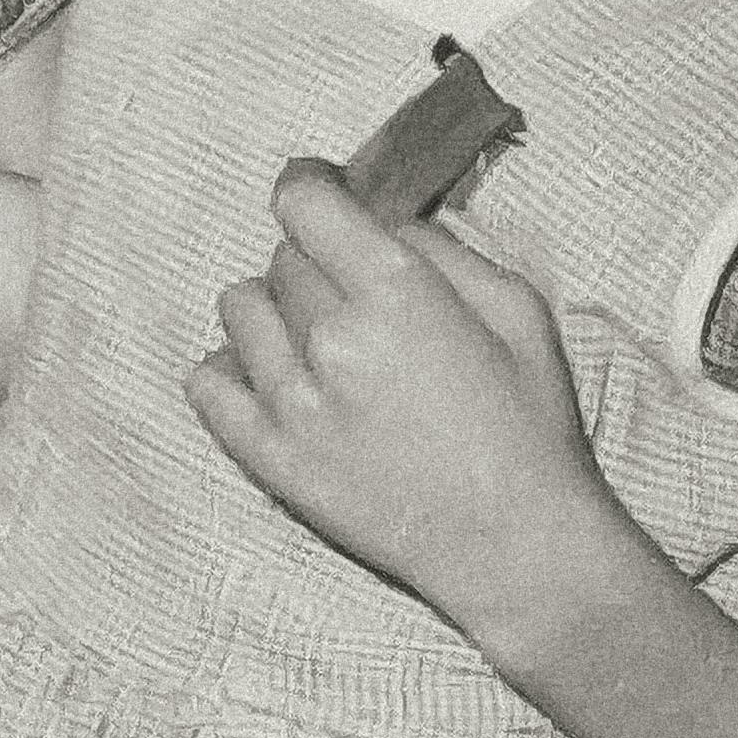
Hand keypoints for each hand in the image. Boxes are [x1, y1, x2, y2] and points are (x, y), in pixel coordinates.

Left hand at [186, 160, 628, 640]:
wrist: (520, 549)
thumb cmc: (531, 429)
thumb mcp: (519, 311)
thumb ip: (442, 249)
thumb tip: (380, 218)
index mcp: (397, 293)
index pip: (303, 201)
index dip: (310, 189)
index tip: (320, 196)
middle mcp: (332, 338)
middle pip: (282, 259)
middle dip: (317, 265)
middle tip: (357, 301)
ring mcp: (292, 401)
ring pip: (239, 309)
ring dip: (275, 315)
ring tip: (322, 348)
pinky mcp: (268, 456)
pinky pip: (206, 382)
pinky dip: (233, 372)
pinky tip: (277, 383)